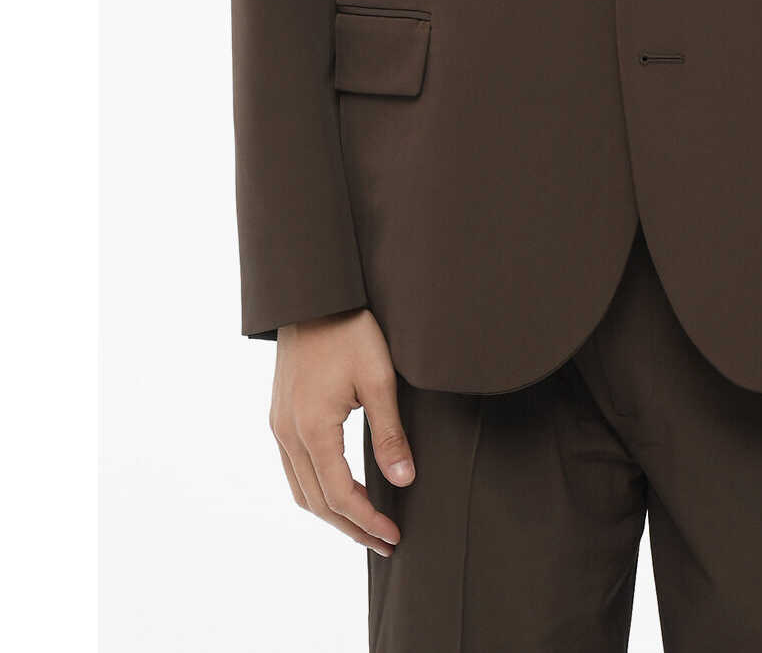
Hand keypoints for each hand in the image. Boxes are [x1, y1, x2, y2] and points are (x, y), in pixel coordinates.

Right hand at [270, 308, 414, 556]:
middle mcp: (288, 434)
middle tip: (384, 543)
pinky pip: (294, 468)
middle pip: (316, 502)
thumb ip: (390, 434)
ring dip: (332, 513)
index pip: (339, 496)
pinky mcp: (280, 415)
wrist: (312, 295)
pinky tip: (340, 489)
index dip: (367, 521)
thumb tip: (405, 480)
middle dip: (351, 528)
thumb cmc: (349, 330)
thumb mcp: (379, 379)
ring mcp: (279, 425)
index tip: (393, 535)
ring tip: (365, 525)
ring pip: (300, 489)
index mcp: (312, 429)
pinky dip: (317, 489)